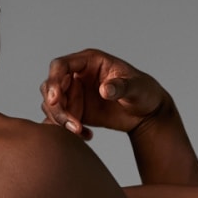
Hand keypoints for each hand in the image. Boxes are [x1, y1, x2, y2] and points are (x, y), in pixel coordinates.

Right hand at [40, 49, 169, 139]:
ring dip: (61, 121)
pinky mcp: (76, 112)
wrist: (146, 112)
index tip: (55, 100)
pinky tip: (87, 136)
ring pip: (52, 107)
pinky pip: (61, 122)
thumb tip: (105, 89)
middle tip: (73, 125)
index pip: (60, 66)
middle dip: (56, 108)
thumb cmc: (144, 92)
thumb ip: (121, 87)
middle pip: (51, 88)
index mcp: (89, 61)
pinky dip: (67, 132)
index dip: (53, 81)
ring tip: (81, 131)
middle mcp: (77, 76)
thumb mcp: (136, 87)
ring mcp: (75, 94)